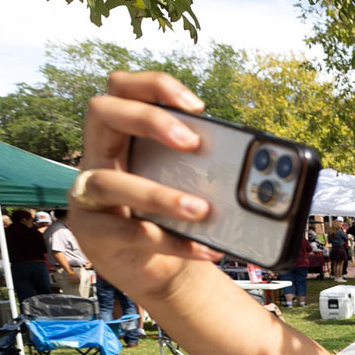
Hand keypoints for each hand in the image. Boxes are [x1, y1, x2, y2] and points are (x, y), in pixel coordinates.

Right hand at [67, 71, 221, 301]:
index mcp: (123, 135)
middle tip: (192, 143)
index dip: (155, 85)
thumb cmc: (174, 216)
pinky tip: (204, 248)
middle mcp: (99, 156)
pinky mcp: (93, 234)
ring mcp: (88, 195)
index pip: (122, 86)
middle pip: (101, 111)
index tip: (199, 107)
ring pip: (109, 182)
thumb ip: (211, 167)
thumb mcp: (189, 185)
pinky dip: (172, 241)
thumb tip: (266, 165)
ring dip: (160, 195)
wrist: (158, 269)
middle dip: (149, 119)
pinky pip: (130, 233)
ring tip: (202, 210)